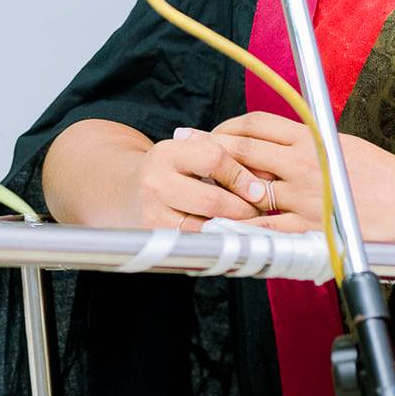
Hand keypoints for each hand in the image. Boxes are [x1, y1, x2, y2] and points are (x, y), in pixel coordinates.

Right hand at [122, 127, 270, 230]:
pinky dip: (219, 240)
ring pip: (207, 226)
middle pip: (213, 199)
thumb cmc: (171, 172)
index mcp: (167, 153)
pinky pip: (198, 242)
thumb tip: (268, 177)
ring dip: (234, 227)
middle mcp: (155, 182)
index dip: (241, 174)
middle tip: (259, 210)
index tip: (258, 188)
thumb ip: (224, 159)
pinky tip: (229, 235)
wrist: (126, 193)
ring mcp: (153, 213)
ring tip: (247, 223)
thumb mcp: (188, 154)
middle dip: (244, 208)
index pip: (214, 158)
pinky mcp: (157, 237)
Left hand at [206, 111, 394, 240]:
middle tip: (190, 152)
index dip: (229, 126)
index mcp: (312, 139)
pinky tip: (224, 227)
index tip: (214, 132)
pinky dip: (244, 227)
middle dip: (213, 150)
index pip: (258, 123)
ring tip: (200, 190)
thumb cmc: (385, 173)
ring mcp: (305, 195)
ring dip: (221, 189)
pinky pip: (269, 226)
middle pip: (244, 151)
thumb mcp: (343, 144)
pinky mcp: (312, 225)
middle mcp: (304, 163)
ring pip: (249, 187)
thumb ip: (310, 142)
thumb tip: (283, 139)